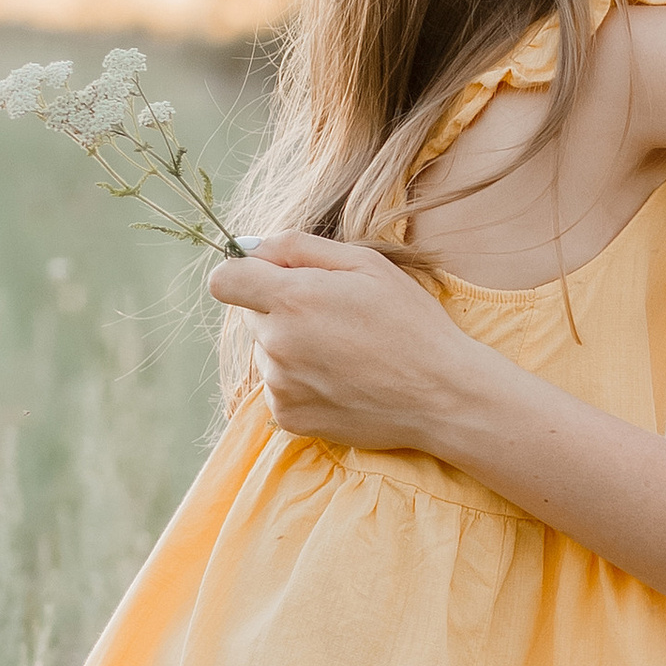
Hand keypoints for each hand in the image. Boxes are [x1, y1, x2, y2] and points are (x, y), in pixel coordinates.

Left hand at [205, 233, 475, 450]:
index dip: (244, 273)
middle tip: (334, 315)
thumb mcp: (366, 264)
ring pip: (266, 352)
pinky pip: (279, 387)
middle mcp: (276, 344)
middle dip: (280, 308)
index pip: (224, 280)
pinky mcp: (289, 418)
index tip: (270, 277)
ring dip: (292, 346)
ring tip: (345, 351)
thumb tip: (250, 247)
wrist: (442, 395)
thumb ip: (299, 247)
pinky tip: (342, 379)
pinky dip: (302, 381)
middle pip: (250, 314)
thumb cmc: (411, 322)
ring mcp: (280, 386)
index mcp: (291, 299)